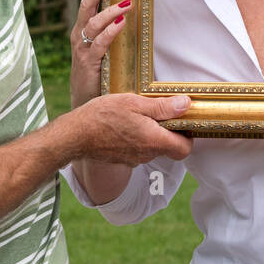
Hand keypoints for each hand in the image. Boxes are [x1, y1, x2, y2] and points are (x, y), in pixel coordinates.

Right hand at [70, 0, 132, 108]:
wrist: (84, 105)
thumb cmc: (98, 74)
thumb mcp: (104, 48)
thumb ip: (113, 31)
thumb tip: (133, 10)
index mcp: (84, 28)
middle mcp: (80, 34)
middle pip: (87, 4)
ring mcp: (82, 48)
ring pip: (93, 22)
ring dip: (110, 9)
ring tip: (128, 2)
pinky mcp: (88, 63)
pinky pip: (99, 43)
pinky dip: (110, 32)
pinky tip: (122, 23)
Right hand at [75, 92, 192, 166]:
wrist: (74, 135)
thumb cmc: (103, 116)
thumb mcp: (134, 103)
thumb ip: (162, 106)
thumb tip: (186, 105)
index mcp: (154, 141)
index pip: (185, 149)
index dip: (188, 135)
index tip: (181, 120)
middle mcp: (147, 154)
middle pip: (169, 147)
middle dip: (168, 131)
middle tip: (158, 112)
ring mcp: (134, 160)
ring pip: (153, 148)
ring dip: (151, 134)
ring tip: (138, 115)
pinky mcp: (123, 160)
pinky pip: (138, 150)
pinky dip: (137, 139)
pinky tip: (125, 124)